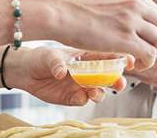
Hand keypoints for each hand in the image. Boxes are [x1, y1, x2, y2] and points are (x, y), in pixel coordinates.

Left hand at [5, 46, 130, 105]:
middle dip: (117, 80)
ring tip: (95, 92)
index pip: (108, 55)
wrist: (26, 72)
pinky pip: (83, 100)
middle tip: (119, 83)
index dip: (121, 58)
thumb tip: (62, 72)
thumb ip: (57, 62)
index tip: (130, 61)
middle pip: (109, 76)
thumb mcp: (49, 55)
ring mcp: (81, 84)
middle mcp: (88, 71)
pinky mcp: (73, 97)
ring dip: (101, 92)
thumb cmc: (41, 57)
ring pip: (99, 90)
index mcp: (87, 55)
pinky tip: (79, 96)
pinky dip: (83, 99)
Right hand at [59, 0, 156, 69]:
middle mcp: (136, 4)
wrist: (61, 16)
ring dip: (153, 54)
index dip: (155, 30)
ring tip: (137, 60)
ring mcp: (131, 21)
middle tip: (147, 52)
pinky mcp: (125, 39)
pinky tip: (132, 65)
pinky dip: (146, 63)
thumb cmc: (78, 12)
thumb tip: (131, 23)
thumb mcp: (108, 2)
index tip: (145, 41)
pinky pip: (150, 54)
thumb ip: (124, 8)